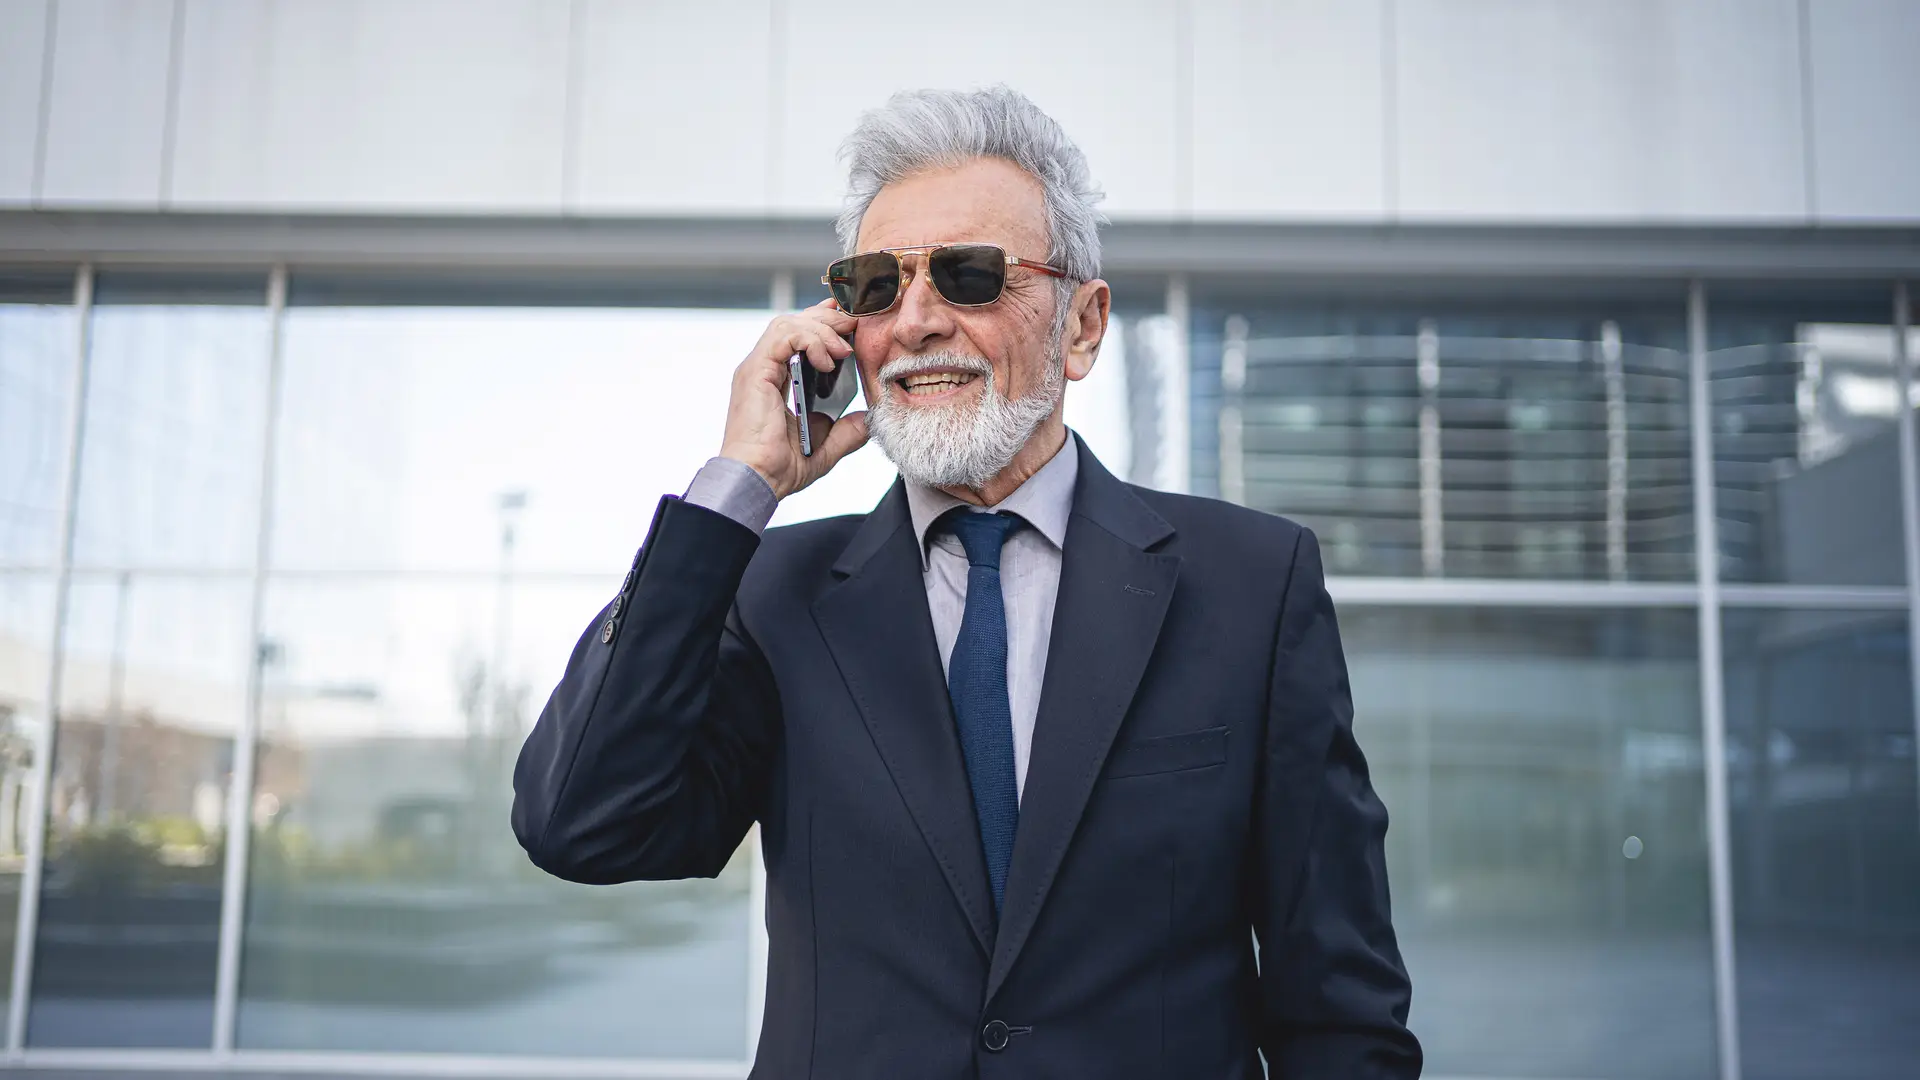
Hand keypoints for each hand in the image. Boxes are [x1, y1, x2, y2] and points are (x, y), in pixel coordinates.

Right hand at [718, 299, 867, 499]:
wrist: (757, 482)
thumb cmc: (780, 469)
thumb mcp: (824, 449)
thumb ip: (845, 433)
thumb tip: (865, 418)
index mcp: (774, 380)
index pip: (797, 336)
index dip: (823, 324)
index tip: (851, 324)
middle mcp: (763, 369)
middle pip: (793, 322)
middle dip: (827, 318)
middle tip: (855, 325)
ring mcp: (757, 368)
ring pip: (789, 323)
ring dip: (822, 329)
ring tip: (844, 349)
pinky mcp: (755, 372)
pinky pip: (784, 336)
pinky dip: (810, 341)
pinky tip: (829, 361)